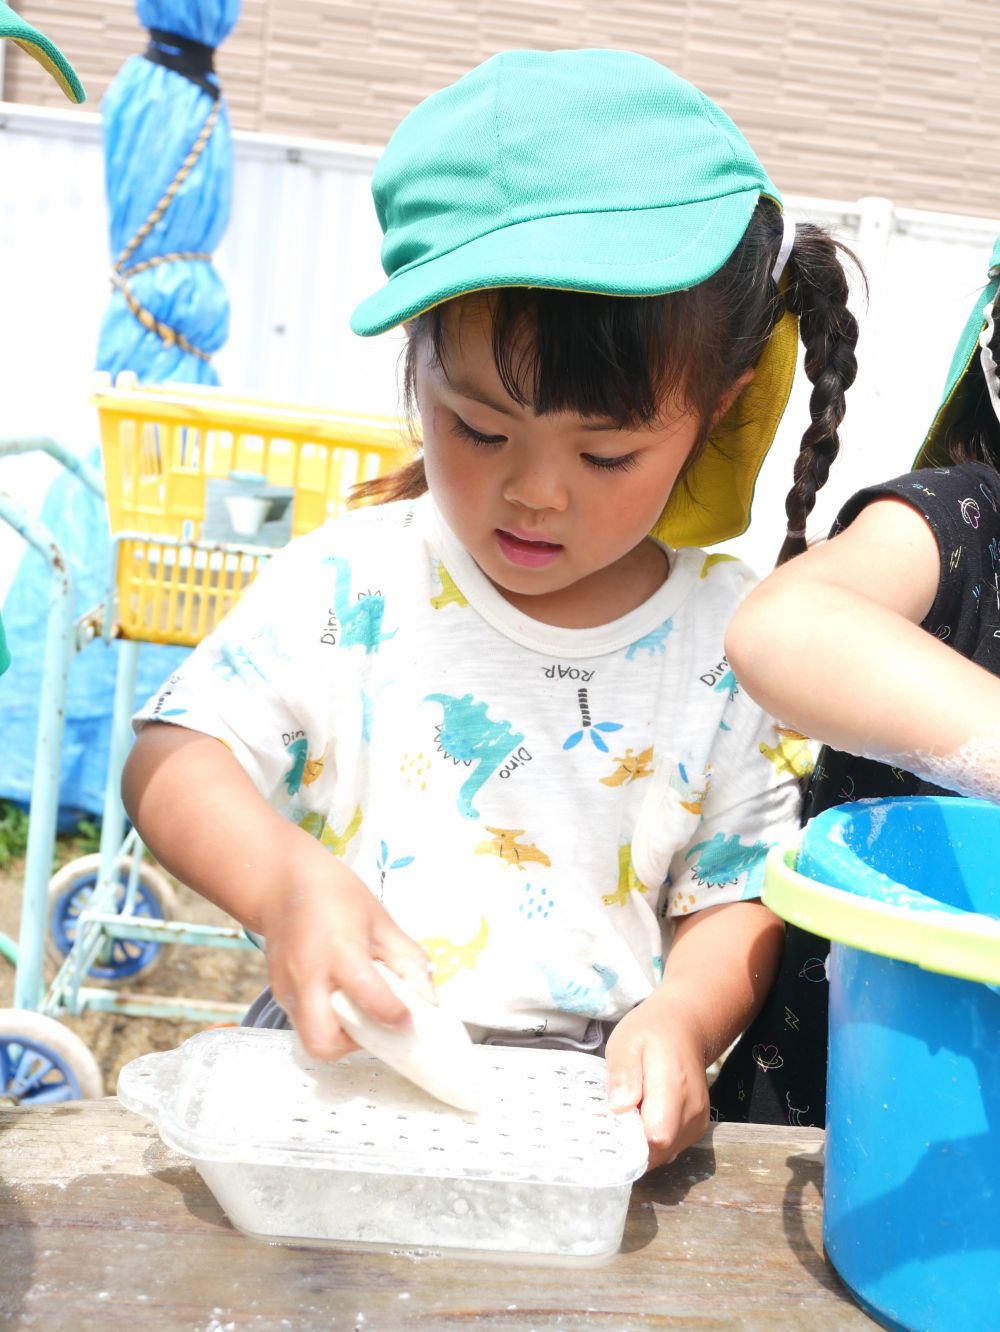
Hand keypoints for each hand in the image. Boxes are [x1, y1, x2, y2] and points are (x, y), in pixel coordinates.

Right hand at [258, 832, 435, 1060]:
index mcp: (340, 951)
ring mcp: (287, 989)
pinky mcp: (278, 994)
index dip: (395, 1016)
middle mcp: (308, 977)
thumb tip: (429, 998)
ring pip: (310, 1040)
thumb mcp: (380, 920)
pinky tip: (341, 1000)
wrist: (282, 883)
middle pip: (324, 1041)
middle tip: (374, 1026)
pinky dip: (326, 1023)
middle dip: (354, 1046)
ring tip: (359, 1013)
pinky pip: (303, 1024)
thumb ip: (407, 959)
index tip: (410, 1021)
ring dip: (339, 1038)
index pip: (369, 998)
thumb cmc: (335, 896)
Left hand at [604, 994, 709, 1170]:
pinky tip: (641, 1118)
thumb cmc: (650, 1032)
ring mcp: (698, 1120)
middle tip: (612, 1121)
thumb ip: (623, 1075)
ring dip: (642, 1144)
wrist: (683, 1027)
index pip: (655, 1138)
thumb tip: (619, 1107)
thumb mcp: (626, 1043)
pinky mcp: (697, 1126)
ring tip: (627, 1115)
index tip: (608, 1128)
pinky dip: (652, 1140)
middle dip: (631, 1145)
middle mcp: (692, 1110)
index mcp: (673, 1088)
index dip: (629, 1142)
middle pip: (659, 1151)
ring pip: (665, 1153)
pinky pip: (671, 1147)